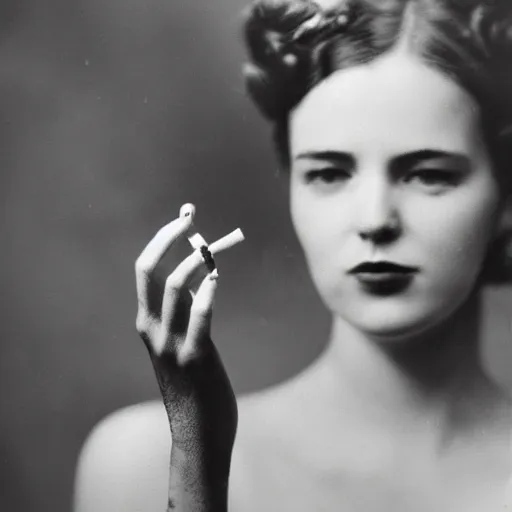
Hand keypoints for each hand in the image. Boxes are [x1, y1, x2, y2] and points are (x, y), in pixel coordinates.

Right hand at [134, 205, 237, 481]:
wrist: (198, 433)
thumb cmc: (194, 384)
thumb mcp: (182, 343)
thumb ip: (185, 312)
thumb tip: (200, 275)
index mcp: (147, 323)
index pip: (144, 270)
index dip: (162, 239)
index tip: (185, 218)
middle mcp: (152, 330)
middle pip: (149, 270)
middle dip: (168, 237)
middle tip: (190, 216)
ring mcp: (172, 344)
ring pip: (175, 287)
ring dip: (197, 259)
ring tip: (216, 244)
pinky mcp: (196, 357)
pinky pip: (199, 316)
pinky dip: (207, 291)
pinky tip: (217, 275)